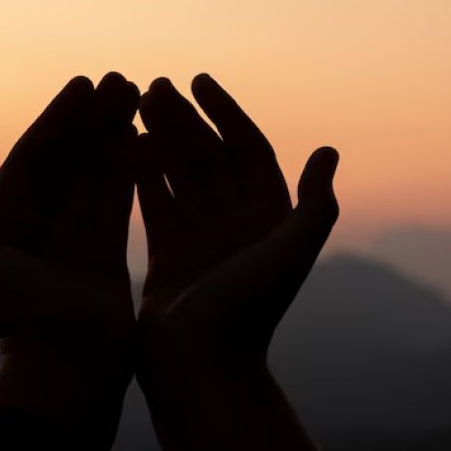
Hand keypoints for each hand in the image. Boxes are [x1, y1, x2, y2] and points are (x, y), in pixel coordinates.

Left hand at [0, 73, 139, 450]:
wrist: (64, 366)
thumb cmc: (16, 314)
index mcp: (7, 220)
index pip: (34, 155)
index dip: (58, 118)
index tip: (82, 85)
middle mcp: (41, 224)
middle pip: (69, 158)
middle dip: (93, 119)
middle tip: (120, 81)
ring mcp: (76, 237)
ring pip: (98, 174)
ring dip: (116, 135)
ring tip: (139, 97)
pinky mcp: (108, 253)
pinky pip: (121, 202)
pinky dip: (132, 170)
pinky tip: (146, 139)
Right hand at [134, 74, 339, 450]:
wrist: (203, 370)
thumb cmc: (248, 312)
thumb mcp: (289, 254)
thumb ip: (313, 205)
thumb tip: (328, 151)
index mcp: (269, 220)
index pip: (248, 151)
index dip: (226, 113)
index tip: (198, 81)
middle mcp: (236, 226)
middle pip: (209, 157)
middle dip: (184, 119)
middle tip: (154, 85)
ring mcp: (200, 241)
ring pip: (179, 176)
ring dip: (160, 139)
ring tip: (134, 104)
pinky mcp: (167, 258)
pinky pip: (153, 204)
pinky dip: (140, 174)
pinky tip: (122, 145)